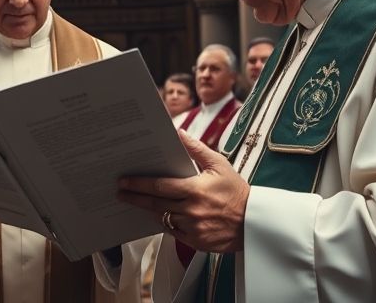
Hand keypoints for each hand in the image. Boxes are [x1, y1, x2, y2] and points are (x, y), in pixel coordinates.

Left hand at [118, 130, 249, 252]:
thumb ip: (197, 149)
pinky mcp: (196, 242)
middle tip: (120, 193)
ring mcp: (193, 229)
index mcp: (195, 190)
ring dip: (148, 210)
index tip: (123, 182)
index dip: (138, 184)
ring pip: (162, 218)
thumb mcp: (219, 165)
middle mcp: (191, 211)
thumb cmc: (236, 191)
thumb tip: (179, 133)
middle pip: (155, 204)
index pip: (159, 187)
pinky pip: (173, 232)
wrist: (255, 222)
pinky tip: (158, 215)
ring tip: (136, 202)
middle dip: (135, 198)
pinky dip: (165, 223)